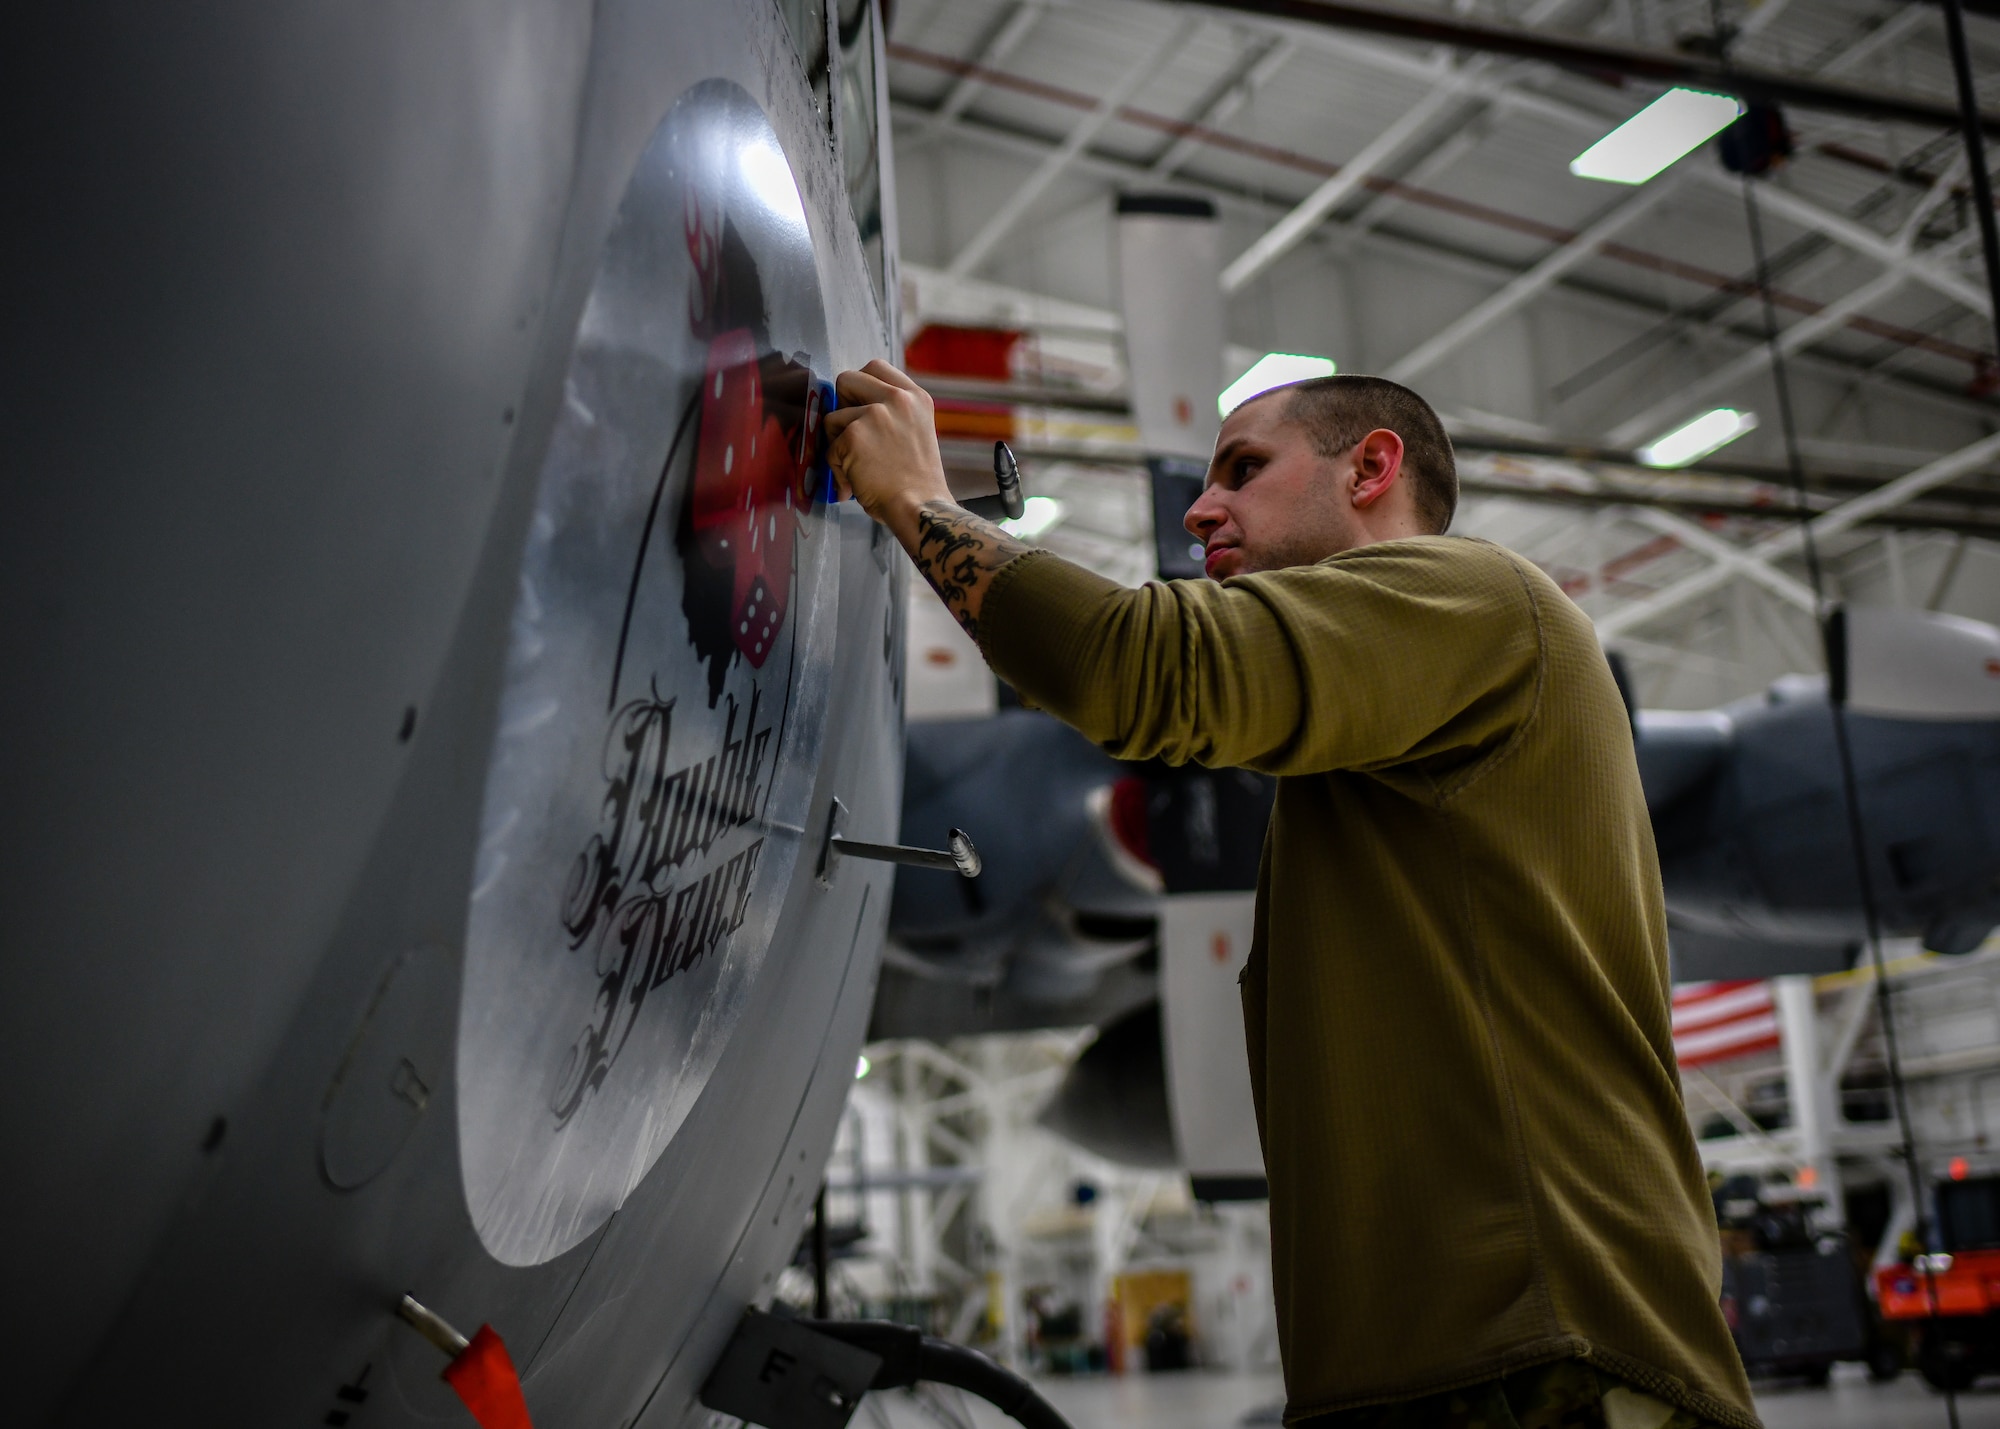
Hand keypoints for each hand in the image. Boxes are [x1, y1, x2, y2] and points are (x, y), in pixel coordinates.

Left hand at [823, 359, 1031, 639]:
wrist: (921, 507)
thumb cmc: (917, 482)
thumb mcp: (916, 432)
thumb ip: (892, 413)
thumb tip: (852, 408)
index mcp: (916, 397)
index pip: (876, 366)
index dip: (860, 387)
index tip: (860, 407)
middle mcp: (898, 399)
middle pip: (847, 378)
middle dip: (841, 404)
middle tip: (851, 432)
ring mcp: (875, 414)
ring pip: (832, 418)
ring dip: (838, 444)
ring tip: (858, 467)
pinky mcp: (854, 435)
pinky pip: (830, 448)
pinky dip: (837, 468)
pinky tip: (855, 481)